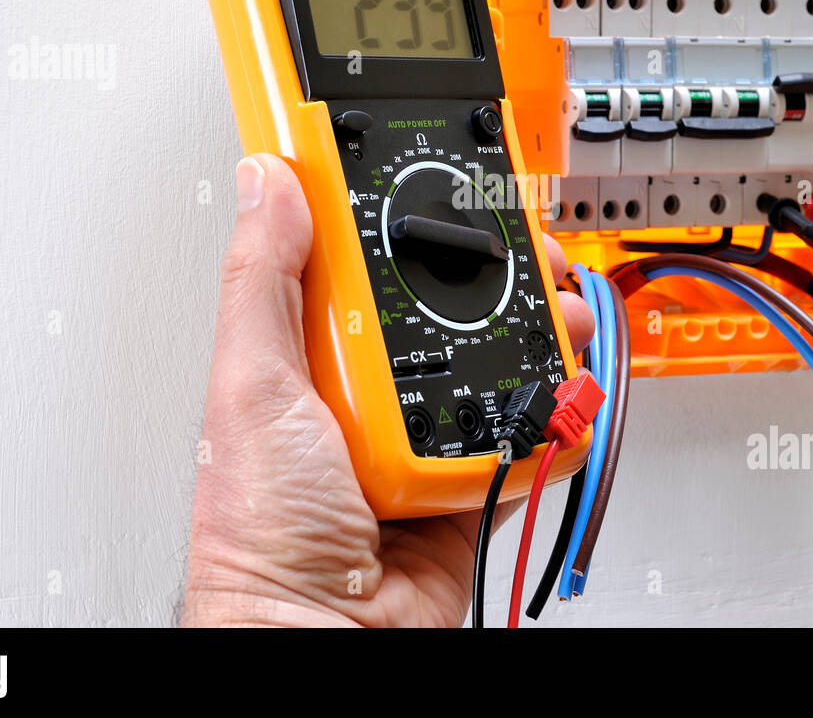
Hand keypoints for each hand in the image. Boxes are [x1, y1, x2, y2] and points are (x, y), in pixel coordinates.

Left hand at [181, 154, 593, 626]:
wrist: (324, 640)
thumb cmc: (259, 536)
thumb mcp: (253, 387)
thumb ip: (263, 281)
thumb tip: (265, 181)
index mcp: (310, 351)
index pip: (358, 255)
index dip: (395, 210)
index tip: (431, 171)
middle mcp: (370, 385)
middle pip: (443, 301)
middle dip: (492, 269)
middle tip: (520, 249)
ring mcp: (425, 431)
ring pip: (496, 361)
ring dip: (539, 335)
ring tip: (558, 316)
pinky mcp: (471, 476)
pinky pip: (527, 432)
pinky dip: (555, 414)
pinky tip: (560, 392)